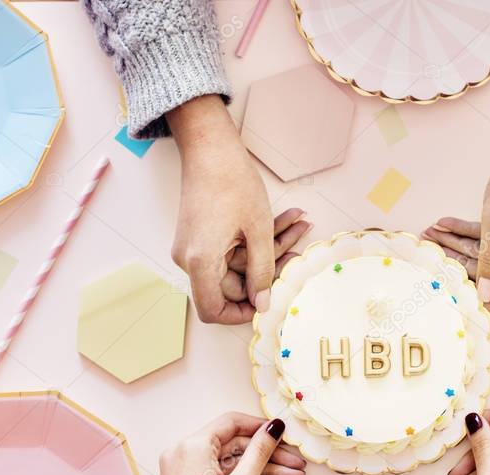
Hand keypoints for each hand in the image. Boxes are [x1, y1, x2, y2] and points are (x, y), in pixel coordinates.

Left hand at [154, 413, 305, 474]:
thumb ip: (259, 452)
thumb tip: (275, 426)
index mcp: (192, 446)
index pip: (231, 422)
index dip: (261, 426)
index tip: (285, 435)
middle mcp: (185, 453)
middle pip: (235, 444)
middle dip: (268, 454)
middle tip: (297, 463)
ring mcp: (187, 472)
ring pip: (231, 462)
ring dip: (262, 469)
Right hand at [167, 95, 310, 323]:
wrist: (209, 146)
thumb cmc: (232, 181)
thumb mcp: (258, 230)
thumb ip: (263, 272)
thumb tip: (263, 304)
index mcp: (200, 261)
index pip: (213, 310)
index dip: (240, 314)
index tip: (267, 304)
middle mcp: (190, 259)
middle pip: (232, 284)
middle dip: (269, 270)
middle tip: (299, 253)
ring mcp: (194, 247)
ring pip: (237, 263)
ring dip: (269, 248)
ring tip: (299, 224)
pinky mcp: (200, 235)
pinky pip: (231, 248)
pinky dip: (256, 239)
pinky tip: (286, 219)